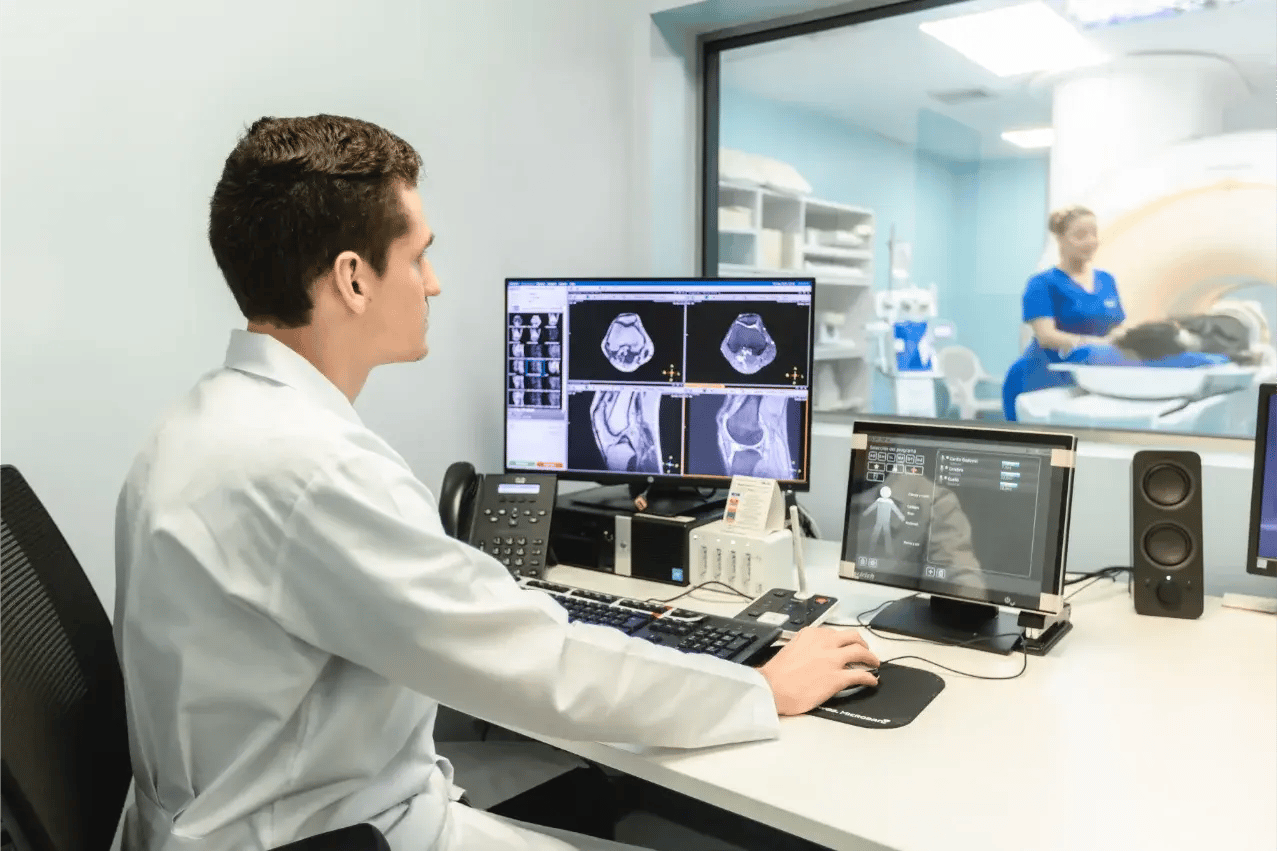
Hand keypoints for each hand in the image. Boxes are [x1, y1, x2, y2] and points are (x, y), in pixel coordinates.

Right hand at [757, 626, 880, 715]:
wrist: (772, 689)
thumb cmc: (776, 674)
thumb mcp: (790, 648)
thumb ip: (805, 645)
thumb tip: (813, 652)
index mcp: (812, 635)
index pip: (834, 633)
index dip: (843, 640)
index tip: (845, 645)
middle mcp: (825, 644)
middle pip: (853, 638)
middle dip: (862, 643)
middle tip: (865, 650)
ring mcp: (833, 660)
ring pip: (861, 653)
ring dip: (871, 658)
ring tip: (874, 663)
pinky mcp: (838, 678)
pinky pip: (861, 675)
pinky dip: (870, 678)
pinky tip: (872, 681)